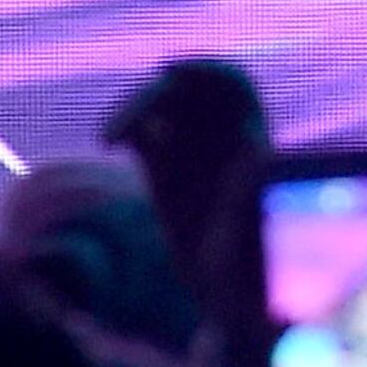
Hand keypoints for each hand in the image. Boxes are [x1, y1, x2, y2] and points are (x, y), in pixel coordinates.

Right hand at [100, 57, 269, 300]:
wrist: (229, 297)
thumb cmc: (251, 271)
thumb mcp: (251, 233)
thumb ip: (253, 193)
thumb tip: (256, 150)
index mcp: (252, 138)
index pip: (232, 83)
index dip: (205, 69)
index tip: (171, 72)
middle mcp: (222, 136)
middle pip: (187, 90)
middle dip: (156, 94)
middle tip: (129, 122)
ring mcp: (190, 148)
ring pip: (159, 104)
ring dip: (133, 108)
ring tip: (109, 137)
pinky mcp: (161, 166)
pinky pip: (141, 130)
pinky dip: (124, 125)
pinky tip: (111, 141)